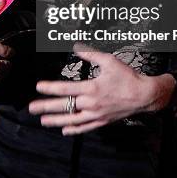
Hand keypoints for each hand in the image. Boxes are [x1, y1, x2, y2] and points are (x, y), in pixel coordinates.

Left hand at [29, 45, 176, 134]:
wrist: (145, 95)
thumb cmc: (127, 77)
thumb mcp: (109, 61)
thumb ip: (90, 54)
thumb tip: (75, 47)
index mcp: (91, 88)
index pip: (65, 89)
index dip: (50, 88)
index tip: (38, 87)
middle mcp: (91, 103)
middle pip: (64, 106)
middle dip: (46, 107)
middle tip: (32, 108)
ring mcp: (96, 114)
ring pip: (72, 120)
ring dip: (56, 120)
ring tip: (43, 121)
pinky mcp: (102, 121)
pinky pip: (85, 128)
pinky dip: (73, 130)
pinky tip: (64, 130)